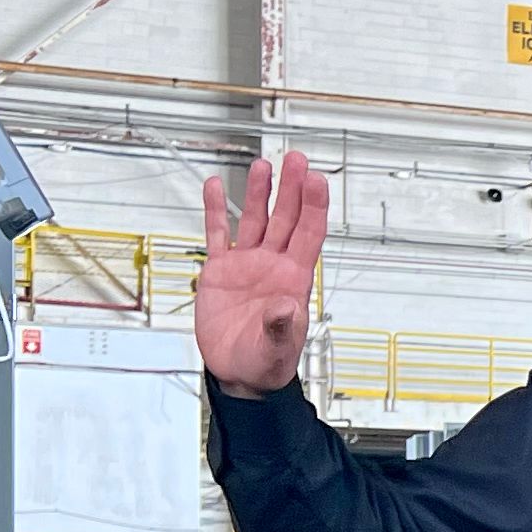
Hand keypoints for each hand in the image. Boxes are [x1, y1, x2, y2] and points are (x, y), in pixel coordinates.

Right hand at [197, 150, 328, 393]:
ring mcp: (247, 264)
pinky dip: (215, 211)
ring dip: (260, 193)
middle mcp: (273, 265)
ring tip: (263, 166)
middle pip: (286, 218)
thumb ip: (282, 327)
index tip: (316, 179)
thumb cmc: (267, 361)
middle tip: (296, 159)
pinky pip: (218, 234)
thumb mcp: (277, 347)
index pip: (309, 234)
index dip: (314, 206)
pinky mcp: (220, 271)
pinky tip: (215, 186)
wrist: (239, 372)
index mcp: (294, 279)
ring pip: (255, 220)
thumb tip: (285, 306)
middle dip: (292, 189)